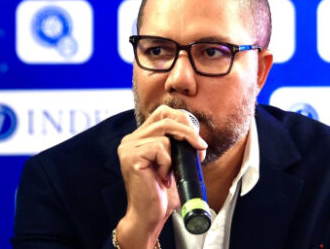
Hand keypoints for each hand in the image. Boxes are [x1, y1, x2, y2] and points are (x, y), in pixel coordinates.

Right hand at [115, 105, 207, 248]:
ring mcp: (128, 147)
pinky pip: (160, 148)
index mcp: (139, 138)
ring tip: (171, 173)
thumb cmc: (161, 193)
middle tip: (200, 148)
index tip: (197, 140)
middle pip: (165, 117)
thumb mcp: (173, 163)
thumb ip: (178, 145)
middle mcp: (131, 139)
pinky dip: (167, 163)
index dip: (183, 121)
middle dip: (188, 131)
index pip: (162, 113)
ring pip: (164, 133)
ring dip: (176, 154)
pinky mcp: (131, 157)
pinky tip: (162, 177)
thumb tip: (197, 135)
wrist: (149, 216)